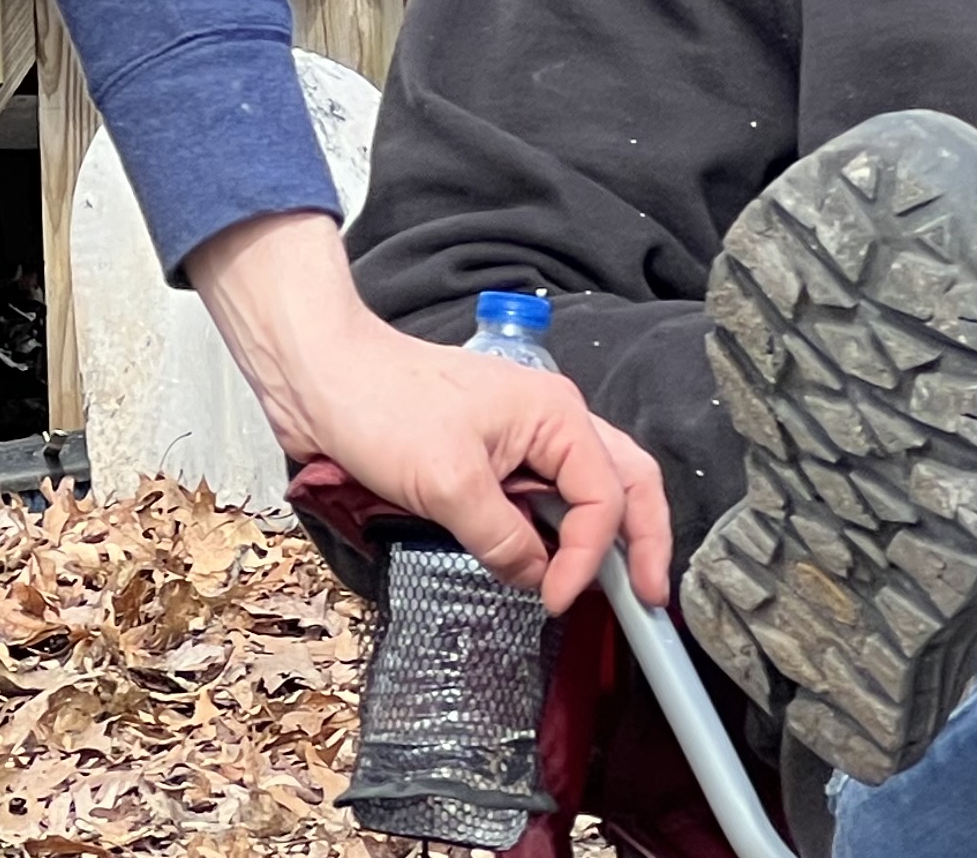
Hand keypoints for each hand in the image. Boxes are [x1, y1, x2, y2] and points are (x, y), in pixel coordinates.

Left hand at [187, 213, 673, 613]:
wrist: (321, 375)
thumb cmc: (383, 407)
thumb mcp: (447, 484)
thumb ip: (501, 538)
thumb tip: (535, 578)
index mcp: (557, 414)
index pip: (605, 496)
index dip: (592, 556)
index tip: (558, 600)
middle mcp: (552, 421)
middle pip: (626, 481)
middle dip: (646, 539)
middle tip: (654, 600)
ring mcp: (523, 437)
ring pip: (590, 488)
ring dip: (605, 536)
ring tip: (617, 586)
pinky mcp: (491, 455)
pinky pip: (544, 495)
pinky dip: (559, 530)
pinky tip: (549, 561)